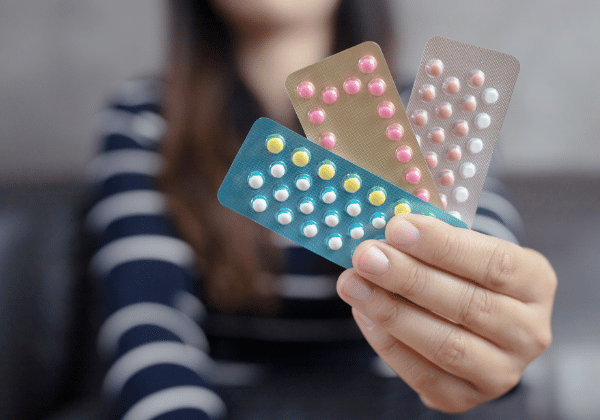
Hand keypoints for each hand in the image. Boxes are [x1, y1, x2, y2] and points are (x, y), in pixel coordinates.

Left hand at [336, 213, 555, 412]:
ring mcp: (501, 370)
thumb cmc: (463, 272)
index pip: (495, 263)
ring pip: (446, 345)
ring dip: (391, 312)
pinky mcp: (467, 396)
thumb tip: (384, 229)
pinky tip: (364, 314)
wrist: (472, 321)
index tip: (397, 227)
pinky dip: (388, 344)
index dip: (443, 245)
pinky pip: (424, 375)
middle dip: (409, 278)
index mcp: (535, 282)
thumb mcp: (463, 246)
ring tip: (353, 283)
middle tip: (367, 256)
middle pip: (468, 306)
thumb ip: (431, 238)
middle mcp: (528, 331)